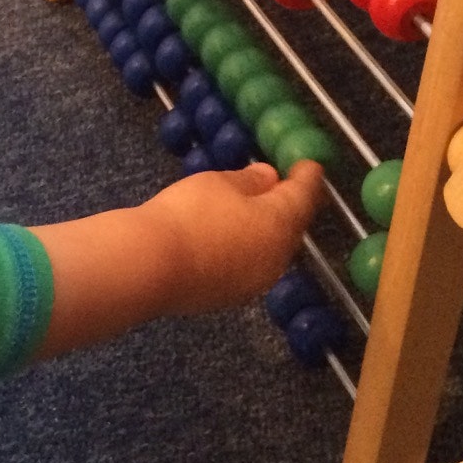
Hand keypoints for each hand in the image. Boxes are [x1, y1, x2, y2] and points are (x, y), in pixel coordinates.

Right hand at [140, 161, 326, 314]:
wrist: (151, 266)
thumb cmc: (190, 214)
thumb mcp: (219, 183)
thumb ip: (249, 181)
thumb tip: (269, 180)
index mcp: (281, 224)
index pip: (303, 196)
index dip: (308, 177)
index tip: (311, 165)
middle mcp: (277, 258)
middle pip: (289, 226)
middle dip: (286, 205)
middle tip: (278, 185)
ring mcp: (254, 282)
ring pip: (269, 249)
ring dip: (265, 228)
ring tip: (250, 209)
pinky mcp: (230, 297)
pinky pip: (248, 265)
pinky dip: (246, 247)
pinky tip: (228, 237)